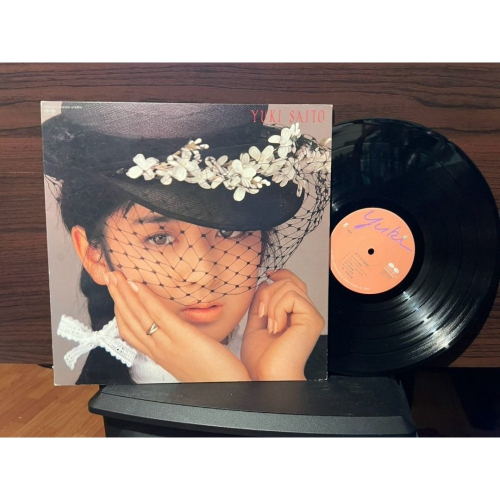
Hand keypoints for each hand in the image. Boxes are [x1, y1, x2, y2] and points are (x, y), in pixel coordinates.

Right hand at [104, 271, 249, 381]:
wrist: (228, 391)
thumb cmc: (213, 375)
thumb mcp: (187, 357)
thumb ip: (175, 343)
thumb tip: (173, 328)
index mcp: (158, 354)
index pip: (129, 331)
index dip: (119, 310)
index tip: (115, 293)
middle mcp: (157, 349)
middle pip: (129, 321)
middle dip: (117, 297)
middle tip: (109, 277)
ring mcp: (167, 344)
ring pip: (138, 316)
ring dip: (125, 294)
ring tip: (116, 276)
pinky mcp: (182, 337)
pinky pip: (159, 316)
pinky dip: (146, 299)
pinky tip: (138, 285)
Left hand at [241, 269, 324, 380]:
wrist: (266, 377)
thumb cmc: (261, 360)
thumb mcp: (255, 324)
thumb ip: (261, 303)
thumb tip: (266, 282)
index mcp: (295, 314)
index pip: (293, 282)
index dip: (280, 275)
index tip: (266, 277)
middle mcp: (306, 313)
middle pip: (290, 281)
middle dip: (268, 293)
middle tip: (262, 315)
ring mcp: (311, 316)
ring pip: (290, 286)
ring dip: (271, 303)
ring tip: (269, 324)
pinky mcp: (312, 319)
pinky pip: (292, 296)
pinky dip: (278, 309)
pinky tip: (276, 327)